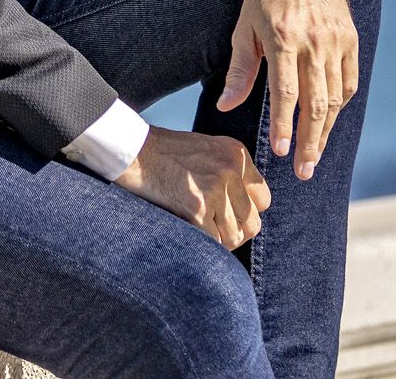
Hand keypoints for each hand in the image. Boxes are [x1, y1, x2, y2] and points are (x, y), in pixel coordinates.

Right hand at [111, 126, 271, 249]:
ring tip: (199, 233)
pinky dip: (204, 245)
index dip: (245, 212)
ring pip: (235, 237)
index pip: (263, 200)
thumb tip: (245, 213)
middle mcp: (231, 169)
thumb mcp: (207, 151)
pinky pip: (214, 243)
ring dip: (218, 242)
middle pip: (252, 222)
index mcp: (237, 154)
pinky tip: (190, 234)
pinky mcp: (197, 208)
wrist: (132, 150)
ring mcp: (215, 189)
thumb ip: (230, 174)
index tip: (227, 215)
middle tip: (213, 230)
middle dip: (234, 232)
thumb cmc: (164, 154)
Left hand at [216, 0, 358, 179]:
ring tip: (314, 154)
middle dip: (310, 141)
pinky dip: (341, 103)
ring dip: (326, 130)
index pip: (286, 93)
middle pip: (317, 103)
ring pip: (337, 96)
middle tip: (304, 170)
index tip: (280, 153)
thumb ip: (240, 71)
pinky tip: (330, 120)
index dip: (284, 126)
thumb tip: (226, 106)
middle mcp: (314, 40)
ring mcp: (337, 39)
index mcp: (283, 38)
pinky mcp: (351, 36)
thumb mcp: (243, 27)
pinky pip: (350, 80)